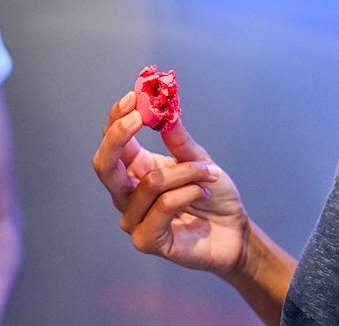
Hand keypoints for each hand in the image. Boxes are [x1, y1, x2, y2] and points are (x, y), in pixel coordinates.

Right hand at [93, 91, 248, 275]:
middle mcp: (127, 195)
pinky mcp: (147, 240)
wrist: (234, 231)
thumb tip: (163, 107)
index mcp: (134, 169)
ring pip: (150, 182)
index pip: (112, 142)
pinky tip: (204, 192)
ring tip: (208, 172)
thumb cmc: (213, 195)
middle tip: (138, 116)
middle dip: (117, 136)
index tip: (134, 97)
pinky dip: (189, 192)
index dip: (116, 118)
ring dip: (185, 171)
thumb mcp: (198, 158)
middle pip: (103, 165)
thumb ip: (178, 138)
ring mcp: (134, 219)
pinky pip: (164, 206)